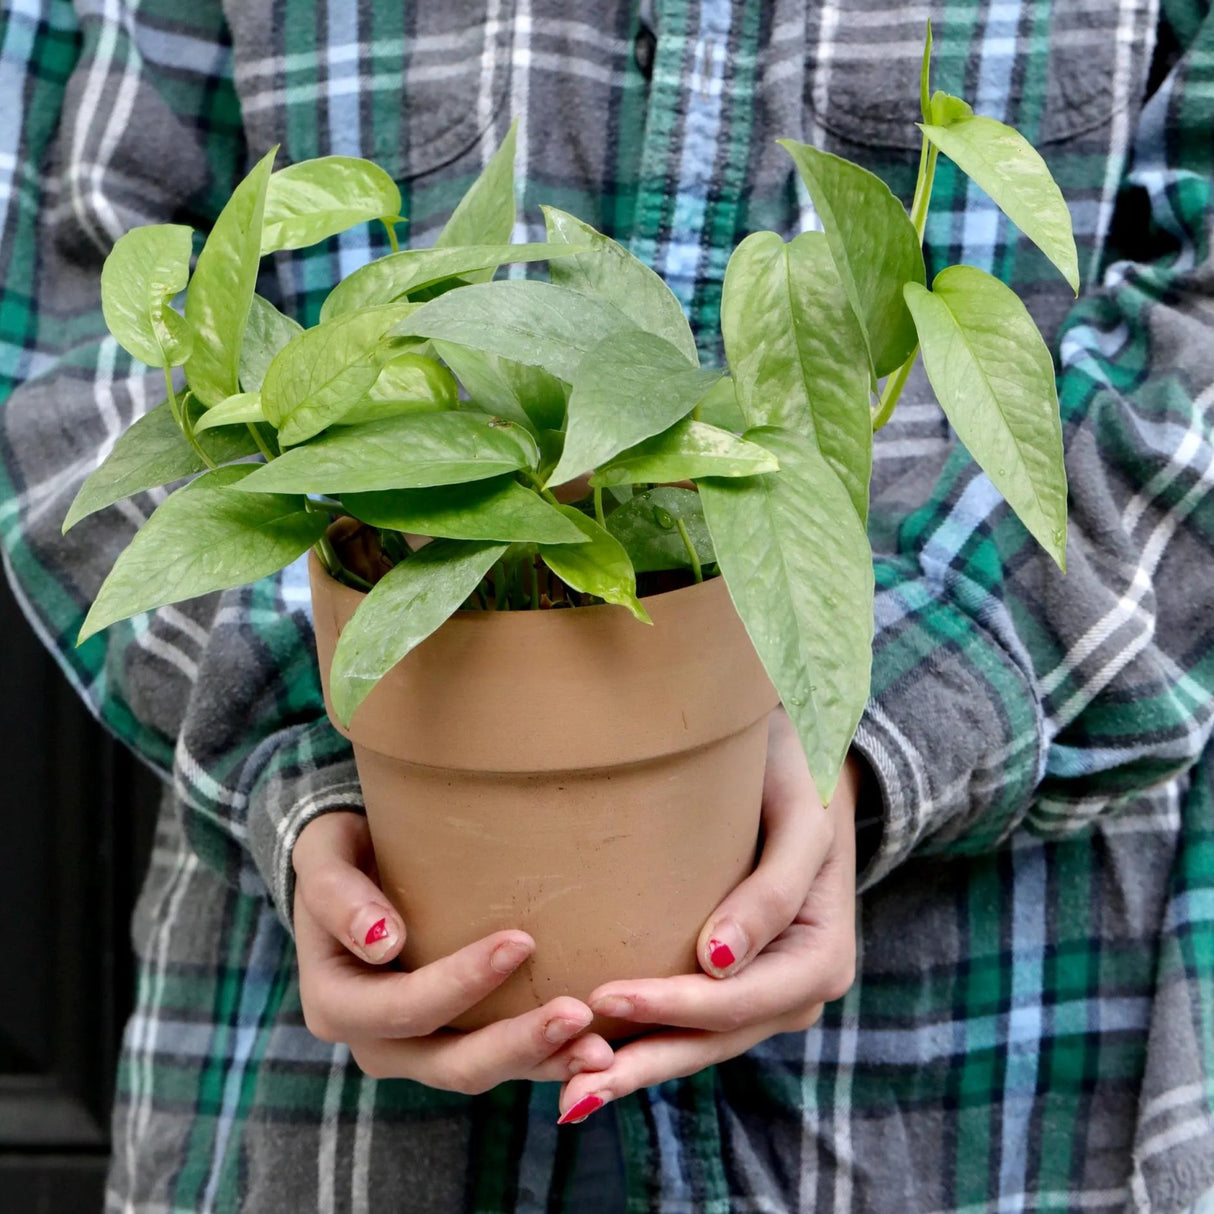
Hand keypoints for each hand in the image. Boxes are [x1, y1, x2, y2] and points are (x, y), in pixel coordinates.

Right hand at [292, 811, 613, 1092]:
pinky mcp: (452, 1043)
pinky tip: (594, 1048)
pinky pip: (501, 1062)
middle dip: (517, 1043)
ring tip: (601, 1049)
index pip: (406, 1007)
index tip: (522, 941)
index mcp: (337, 1005)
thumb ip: (340, 896)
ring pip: (483, 1073)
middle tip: (578, 1014)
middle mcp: (376, 1043)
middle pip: (451, 1063)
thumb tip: (382, 938)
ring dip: (543, 1063)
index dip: (462, 983)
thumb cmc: (337, 857)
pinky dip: (546, 1060)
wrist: (347, 876)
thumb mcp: (324, 861)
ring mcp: (416, 1052)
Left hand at [554, 707, 857, 1123]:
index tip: (604, 995)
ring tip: (570, 1097)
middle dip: (644, 1067)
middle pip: (713, 1041)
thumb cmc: (799, 783)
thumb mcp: (801, 825)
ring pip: (699, 1044)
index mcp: (821, 960)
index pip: (737, 1001)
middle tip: (570, 1094)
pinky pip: (692, 1023)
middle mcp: (795, 991)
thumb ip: (771, 892)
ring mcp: (766, 993)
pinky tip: (593, 1056)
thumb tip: (717, 960)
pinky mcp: (735, 982)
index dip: (672, 1007)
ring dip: (638, 1069)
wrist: (802, 768)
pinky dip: (647, 1040)